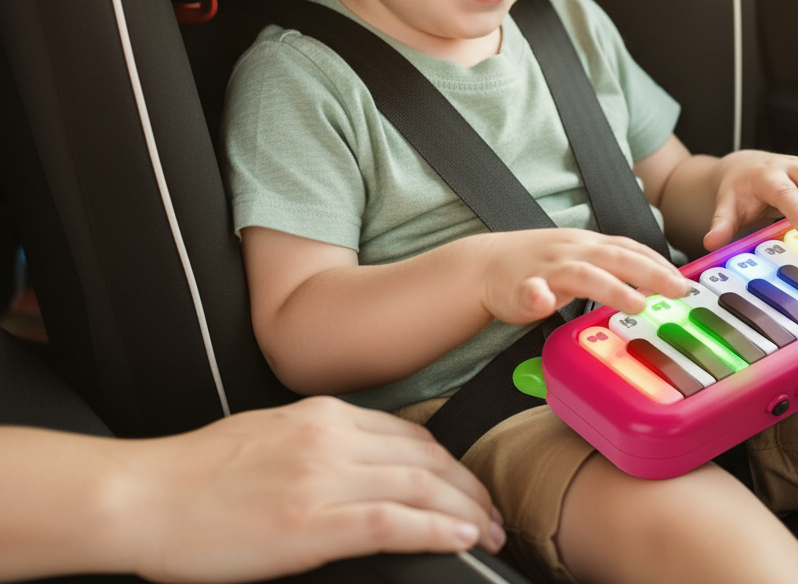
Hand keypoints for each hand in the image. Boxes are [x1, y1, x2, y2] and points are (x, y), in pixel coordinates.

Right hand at [116, 397, 504, 581]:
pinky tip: (461, 539)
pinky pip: (394, 522)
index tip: (467, 483)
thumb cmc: (199, 473)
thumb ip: (321, 443)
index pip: (409, 433)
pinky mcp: (311, 522)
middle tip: (495, 512)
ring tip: (490, 532)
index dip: (448, 462)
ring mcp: (324, 476)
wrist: (147, 494)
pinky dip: (436, 530)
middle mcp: (333, 436)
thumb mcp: (271, 435)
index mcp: (324, 414)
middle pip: (425, 457)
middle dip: (467, 487)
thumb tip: (363, 466)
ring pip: (420, 487)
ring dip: (465, 512)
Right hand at [479, 227, 687, 323]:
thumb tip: (653, 281)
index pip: (628, 248)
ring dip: (610, 287)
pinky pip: (529, 290)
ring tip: (635, 302)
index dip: (658, 262)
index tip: (684, 280)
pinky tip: (543, 304)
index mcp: (586, 245)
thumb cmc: (537, 264)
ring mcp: (546, 269)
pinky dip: (536, 296)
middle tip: (678, 290)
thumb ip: (610, 266)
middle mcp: (571, 252)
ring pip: (581, 274)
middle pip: (615, 258)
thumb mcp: (578, 257)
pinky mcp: (520, 287)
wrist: (484, 264)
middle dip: (650, 273)